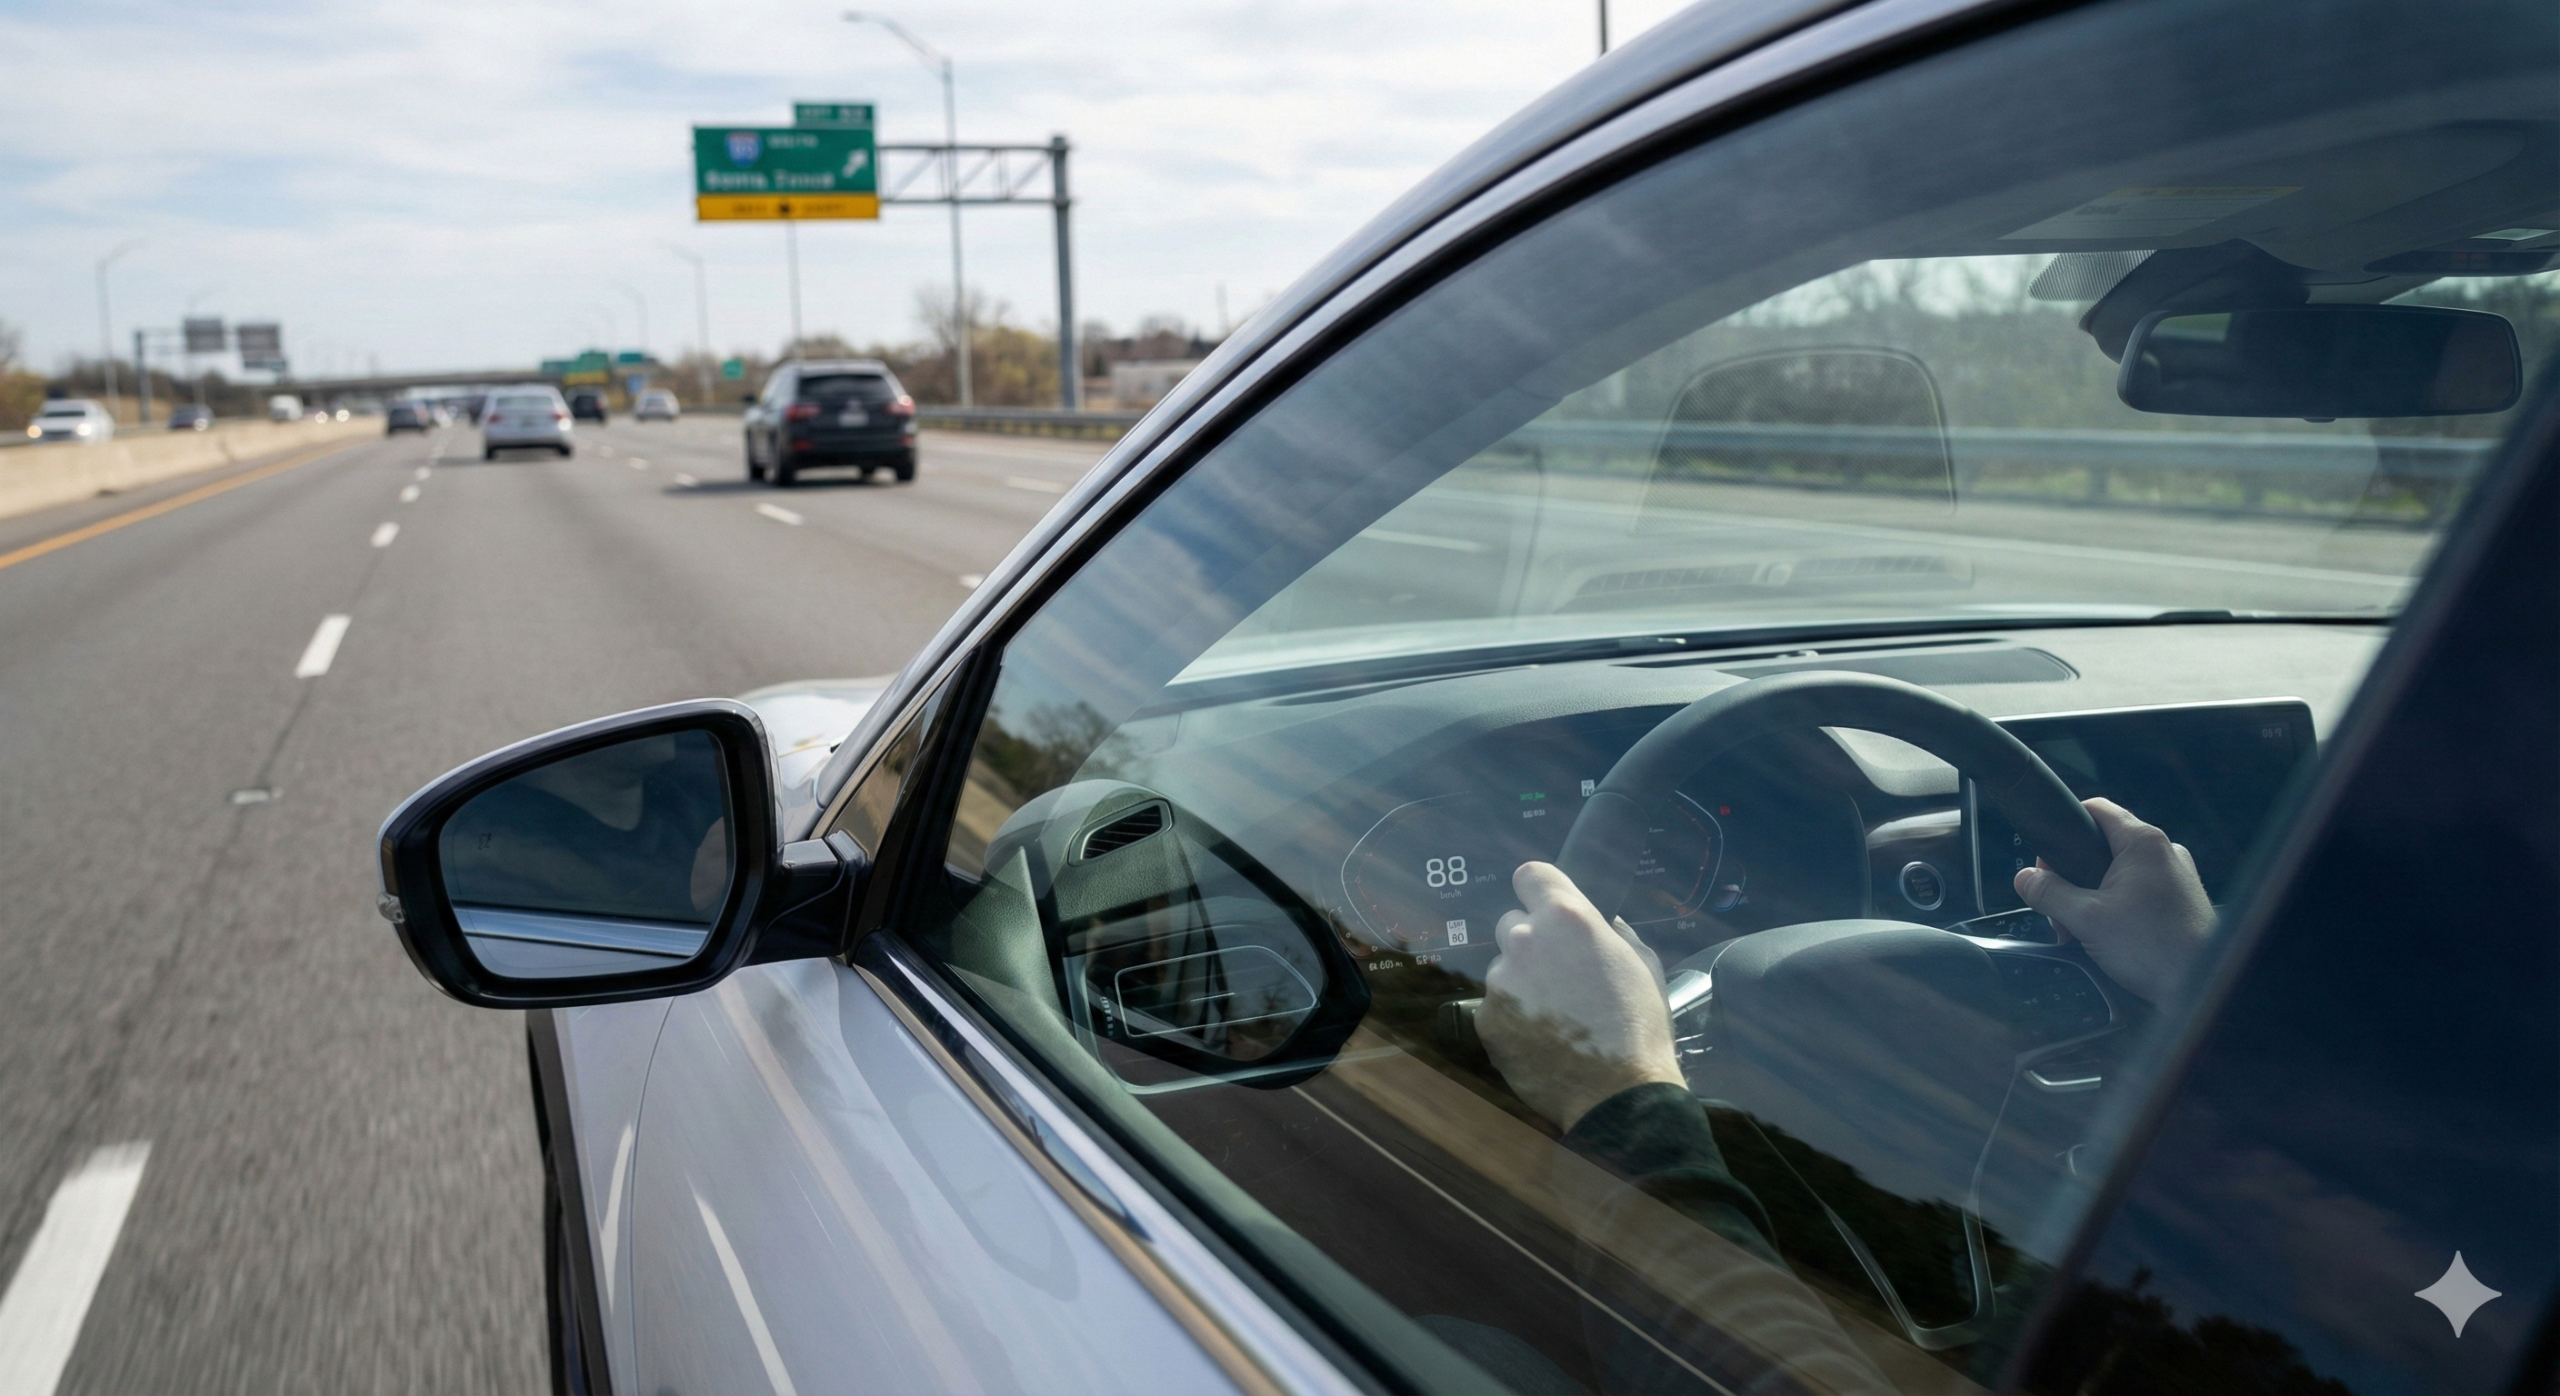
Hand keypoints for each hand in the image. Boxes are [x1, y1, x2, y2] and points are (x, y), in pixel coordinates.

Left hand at [1479, 861, 1684, 1131]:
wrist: (1618, 1094)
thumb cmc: (1641, 1026)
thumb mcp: (1643, 966)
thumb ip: (1616, 935)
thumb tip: (1605, 924)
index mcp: (1567, 918)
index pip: (1531, 875)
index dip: (1540, 890)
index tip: (1546, 906)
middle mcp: (1525, 940)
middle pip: (1513, 922)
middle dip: (1533, 941)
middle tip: (1559, 974)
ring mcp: (1501, 980)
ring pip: (1505, 968)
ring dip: (1522, 983)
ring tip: (1555, 1018)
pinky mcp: (1486, 1018)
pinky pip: (1496, 1006)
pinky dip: (1513, 1017)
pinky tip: (1541, 1040)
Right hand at [2014, 798, 2215, 1003]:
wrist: (2201, 986)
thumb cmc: (2156, 949)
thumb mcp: (2086, 919)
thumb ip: (2049, 893)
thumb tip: (2025, 879)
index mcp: (2143, 843)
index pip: (2096, 809)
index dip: (2065, 827)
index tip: (2047, 859)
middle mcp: (2164, 852)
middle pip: (2103, 847)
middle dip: (2074, 878)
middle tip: (2061, 910)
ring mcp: (2176, 876)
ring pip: (2119, 874)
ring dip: (2092, 898)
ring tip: (2083, 932)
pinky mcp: (2180, 900)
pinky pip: (2138, 893)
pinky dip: (2116, 909)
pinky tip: (2106, 938)